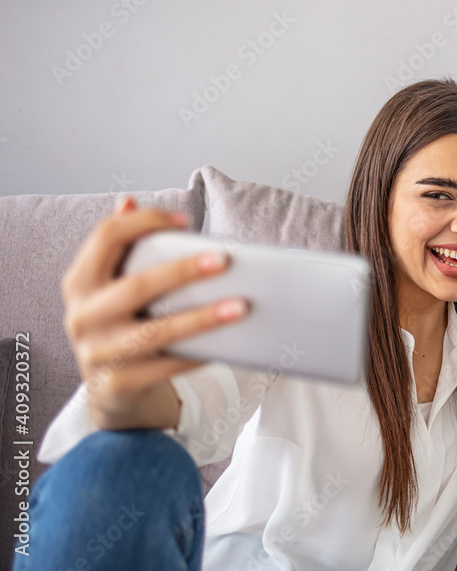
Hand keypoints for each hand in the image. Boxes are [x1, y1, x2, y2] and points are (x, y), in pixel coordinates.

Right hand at [61, 195, 247, 429]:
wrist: (110, 390)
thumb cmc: (120, 324)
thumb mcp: (111, 286)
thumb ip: (121, 247)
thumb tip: (129, 201)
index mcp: (80, 282)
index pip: (106, 236)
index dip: (145, 222)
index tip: (186, 220)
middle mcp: (82, 316)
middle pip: (137, 286)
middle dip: (183, 271)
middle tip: (225, 261)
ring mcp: (98, 353)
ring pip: (156, 333)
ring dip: (202, 318)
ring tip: (240, 307)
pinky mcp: (118, 385)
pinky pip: (167, 367)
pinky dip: (199, 354)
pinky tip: (228, 343)